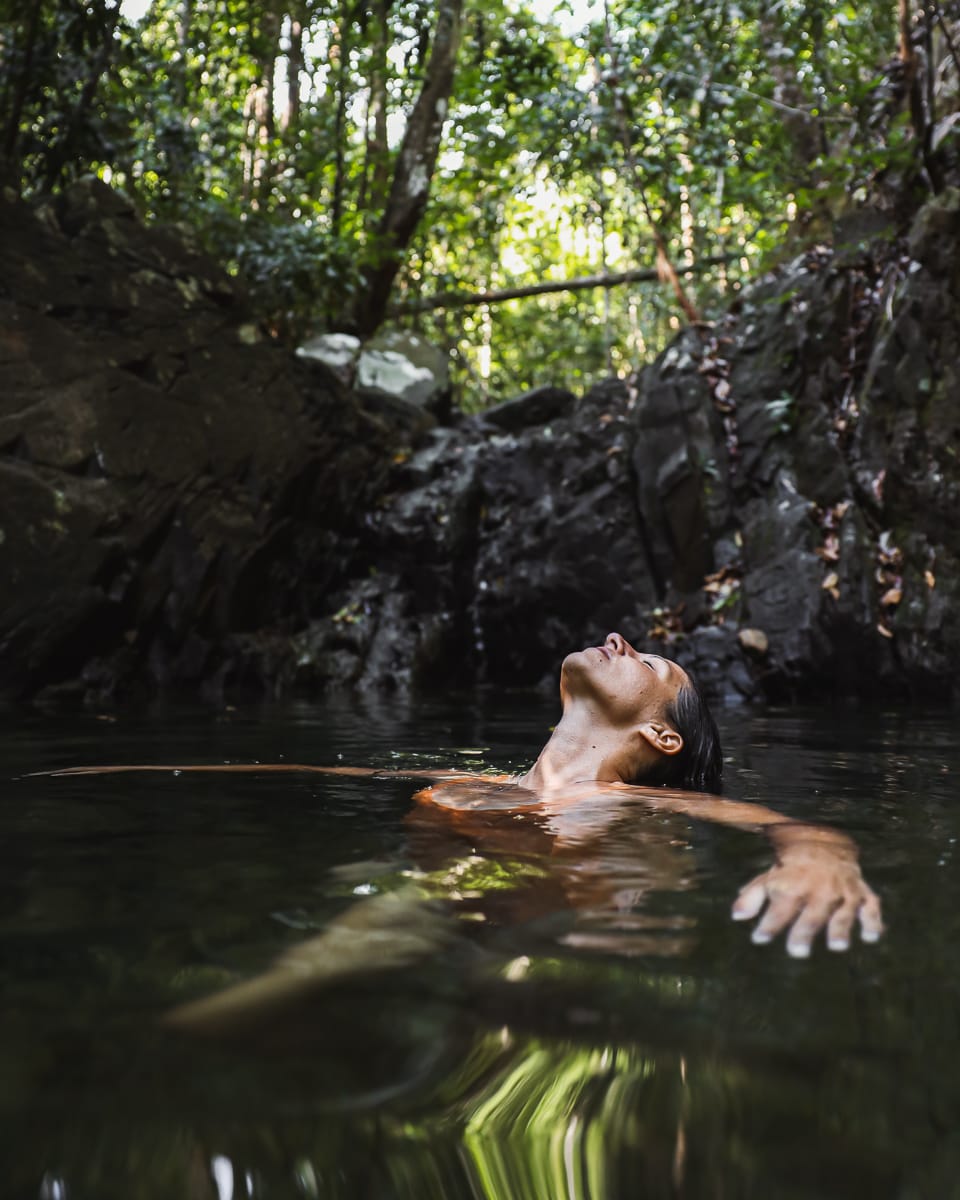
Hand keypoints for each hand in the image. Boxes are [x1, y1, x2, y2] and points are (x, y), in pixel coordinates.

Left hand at [731, 825, 882, 957]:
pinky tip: (871, 937)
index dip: (769, 925)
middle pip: (811, 914)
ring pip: (843, 911)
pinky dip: (873, 921)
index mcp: (793, 886)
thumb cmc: (790, 869)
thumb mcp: (768, 879)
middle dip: (804, 932)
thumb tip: (737, 917)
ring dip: (840, 929)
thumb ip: (752, 897)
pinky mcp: (861, 892)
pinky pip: (871, 906)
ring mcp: (842, 891)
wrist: (820, 842)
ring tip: (837, 946)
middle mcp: (818, 889)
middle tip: (797, 952)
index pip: (779, 910)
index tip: (758, 938)